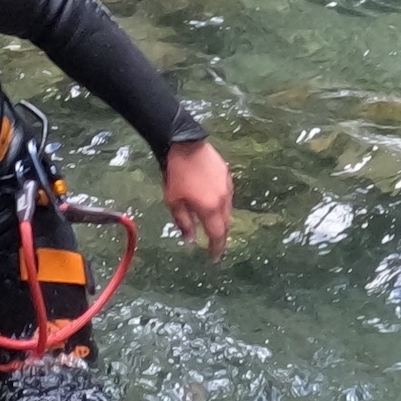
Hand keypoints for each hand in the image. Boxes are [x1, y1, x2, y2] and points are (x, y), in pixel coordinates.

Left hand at [164, 140, 232, 259]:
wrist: (184, 143)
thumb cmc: (175, 174)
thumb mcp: (173, 201)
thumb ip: (184, 223)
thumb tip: (191, 240)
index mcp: (210, 208)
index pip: (218, 235)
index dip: (217, 248)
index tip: (214, 258)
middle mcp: (223, 199)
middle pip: (225, 224)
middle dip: (220, 236)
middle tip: (213, 244)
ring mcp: (227, 186)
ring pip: (227, 209)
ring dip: (221, 219)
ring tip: (211, 224)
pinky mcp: (227, 175)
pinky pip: (226, 196)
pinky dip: (220, 204)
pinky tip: (211, 202)